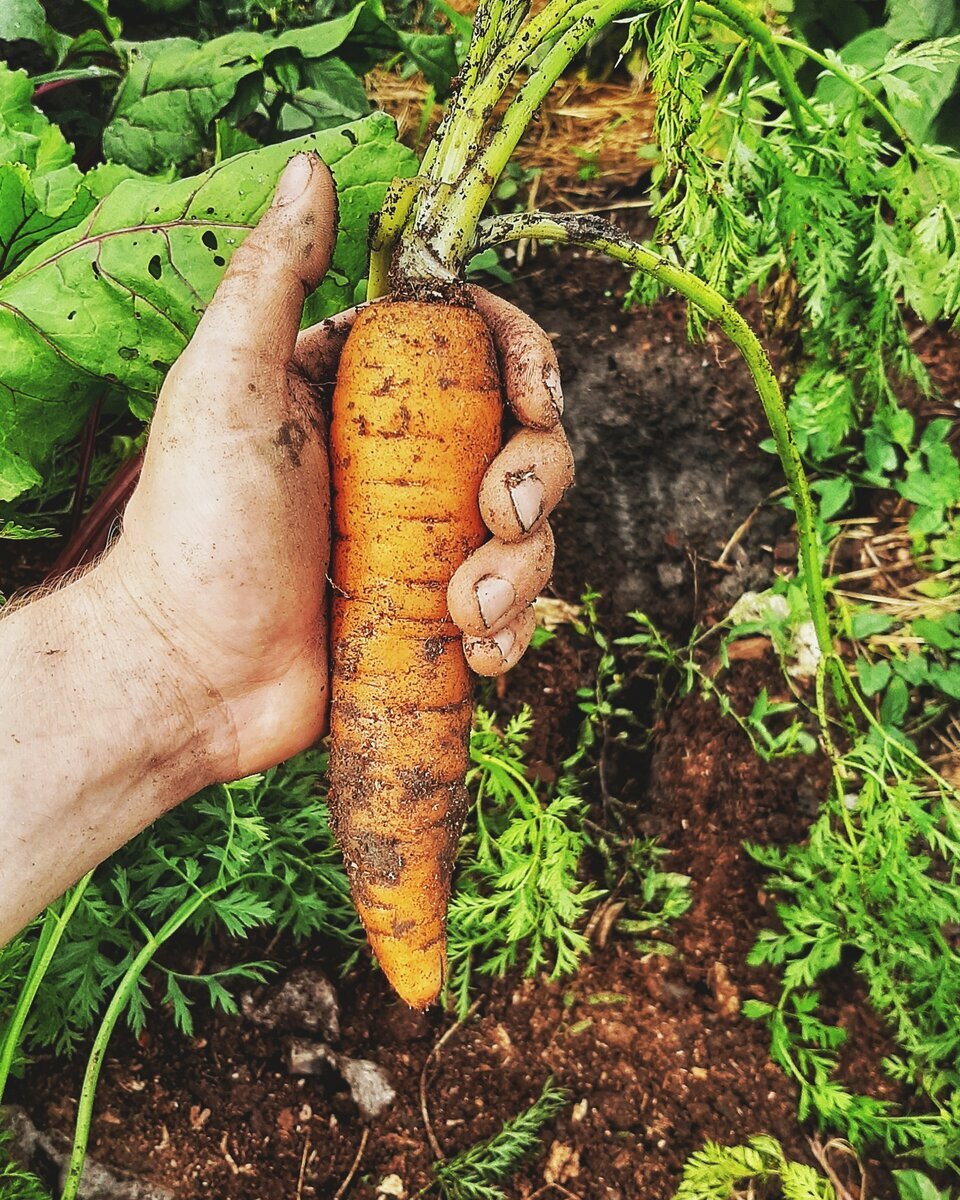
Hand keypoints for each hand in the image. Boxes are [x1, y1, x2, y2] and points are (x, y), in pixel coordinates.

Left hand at [104, 152, 573, 781]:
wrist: (187, 674)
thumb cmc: (194, 528)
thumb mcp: (225, 387)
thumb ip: (272, 278)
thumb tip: (314, 167)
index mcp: (364, 392)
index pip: (477, 347)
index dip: (526, 359)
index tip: (534, 396)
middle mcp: (405, 460)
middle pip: (524, 439)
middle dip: (535, 475)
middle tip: (498, 515)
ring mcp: (423, 540)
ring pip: (528, 531)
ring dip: (522, 570)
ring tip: (466, 612)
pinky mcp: (432, 612)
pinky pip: (509, 610)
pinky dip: (512, 631)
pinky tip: (480, 654)